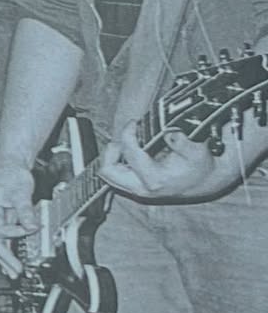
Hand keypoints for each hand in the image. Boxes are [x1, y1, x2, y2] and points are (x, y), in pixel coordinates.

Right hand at [0, 163, 38, 277]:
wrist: (9, 164)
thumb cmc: (10, 174)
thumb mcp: (20, 192)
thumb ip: (25, 211)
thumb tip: (32, 227)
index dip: (15, 233)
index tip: (29, 230)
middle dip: (3, 258)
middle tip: (14, 271)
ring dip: (4, 258)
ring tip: (11, 272)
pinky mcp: (1, 218)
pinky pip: (3, 237)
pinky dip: (7, 248)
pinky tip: (11, 259)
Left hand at [98, 121, 238, 200]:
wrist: (205, 182)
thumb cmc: (200, 167)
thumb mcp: (197, 152)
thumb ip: (181, 142)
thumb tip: (166, 131)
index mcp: (154, 179)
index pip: (129, 153)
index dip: (128, 133)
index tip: (135, 122)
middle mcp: (140, 187)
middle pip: (108, 170)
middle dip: (112, 150)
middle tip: (126, 137)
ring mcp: (135, 189)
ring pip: (107, 174)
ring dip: (112, 156)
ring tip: (127, 143)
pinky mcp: (134, 188)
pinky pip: (114, 175)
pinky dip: (116, 161)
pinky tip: (129, 150)